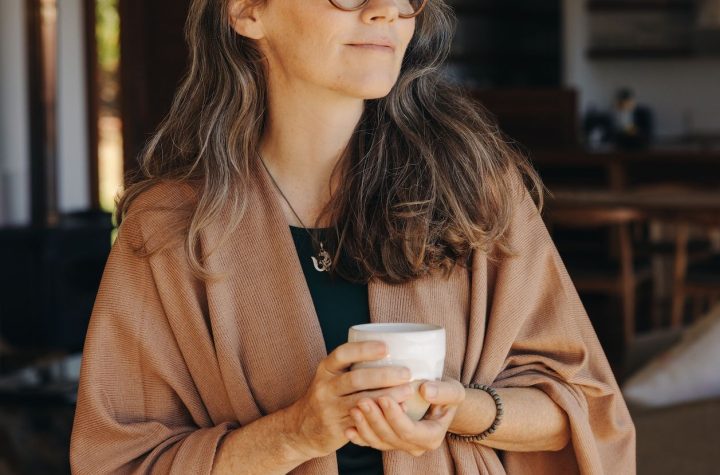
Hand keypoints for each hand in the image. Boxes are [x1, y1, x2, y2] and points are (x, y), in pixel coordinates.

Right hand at [287, 341, 415, 459]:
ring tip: (407, 392)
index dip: (364, 349)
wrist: (302, 428)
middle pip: (355, 378)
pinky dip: (383, 415)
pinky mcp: (337, 428)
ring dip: (388, 396)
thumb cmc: (328, 395)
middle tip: (406, 373)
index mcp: (326, 369)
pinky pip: (363, 421)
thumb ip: (354, 367)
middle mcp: (325, 387)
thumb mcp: (332, 376)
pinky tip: (399, 411)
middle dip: (383, 375)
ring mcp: (329, 409)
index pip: (343, 354)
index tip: (386, 347)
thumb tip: (395, 355)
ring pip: (362, 402)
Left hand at [345, 377, 465, 456]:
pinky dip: (359, 436)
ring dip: (364, 426)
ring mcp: (399, 445)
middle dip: (375, 420)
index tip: (384, 398)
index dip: (394, 416)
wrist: (439, 402)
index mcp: (431, 436)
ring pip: (378, 441)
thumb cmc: (446, 394)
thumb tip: (426, 390)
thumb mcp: (453, 391)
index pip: (409, 430)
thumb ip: (443, 392)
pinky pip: (371, 442)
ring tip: (354, 408)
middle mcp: (415, 446)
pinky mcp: (387, 440)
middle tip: (362, 401)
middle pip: (390, 437)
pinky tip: (348, 426)